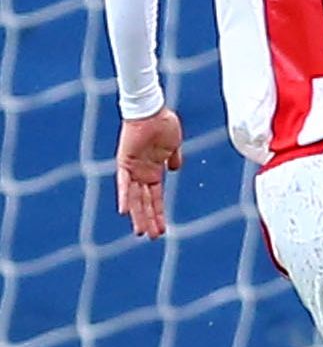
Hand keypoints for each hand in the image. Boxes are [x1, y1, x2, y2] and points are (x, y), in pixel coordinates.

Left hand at [116, 112, 182, 239]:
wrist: (152, 109)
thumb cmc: (163, 123)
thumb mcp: (173, 144)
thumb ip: (173, 157)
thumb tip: (175, 169)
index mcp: (154, 170)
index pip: (156, 197)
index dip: (159, 213)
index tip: (163, 229)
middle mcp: (141, 173)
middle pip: (145, 202)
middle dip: (149, 219)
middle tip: (152, 237)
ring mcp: (133, 169)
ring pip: (135, 198)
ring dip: (138, 215)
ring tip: (141, 232)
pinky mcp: (125, 163)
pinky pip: (123, 184)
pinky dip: (123, 197)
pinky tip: (124, 212)